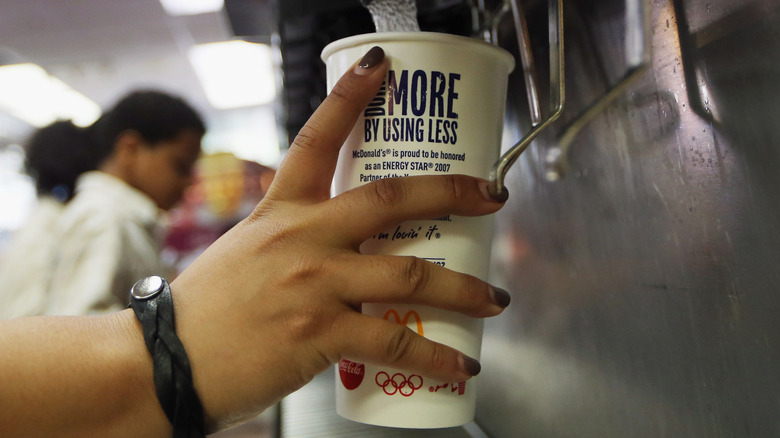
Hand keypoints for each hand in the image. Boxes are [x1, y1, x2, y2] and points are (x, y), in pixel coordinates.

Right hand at [171, 47, 509, 430]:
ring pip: (408, 274)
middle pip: (389, 200)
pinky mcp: (320, 334)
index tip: (381, 66)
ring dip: (463, 286)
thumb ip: (290, 236)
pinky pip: (394, 342)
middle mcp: (301, 238)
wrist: (167, 364)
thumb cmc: (206, 310)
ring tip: (493, 296)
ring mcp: (314, 284)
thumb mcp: (246, 250)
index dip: (351, 97)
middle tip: (492, 194)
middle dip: (452, 192)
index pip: (318, 139)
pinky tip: (462, 364)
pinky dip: (436, 354)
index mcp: (280, 212)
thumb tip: (332, 236)